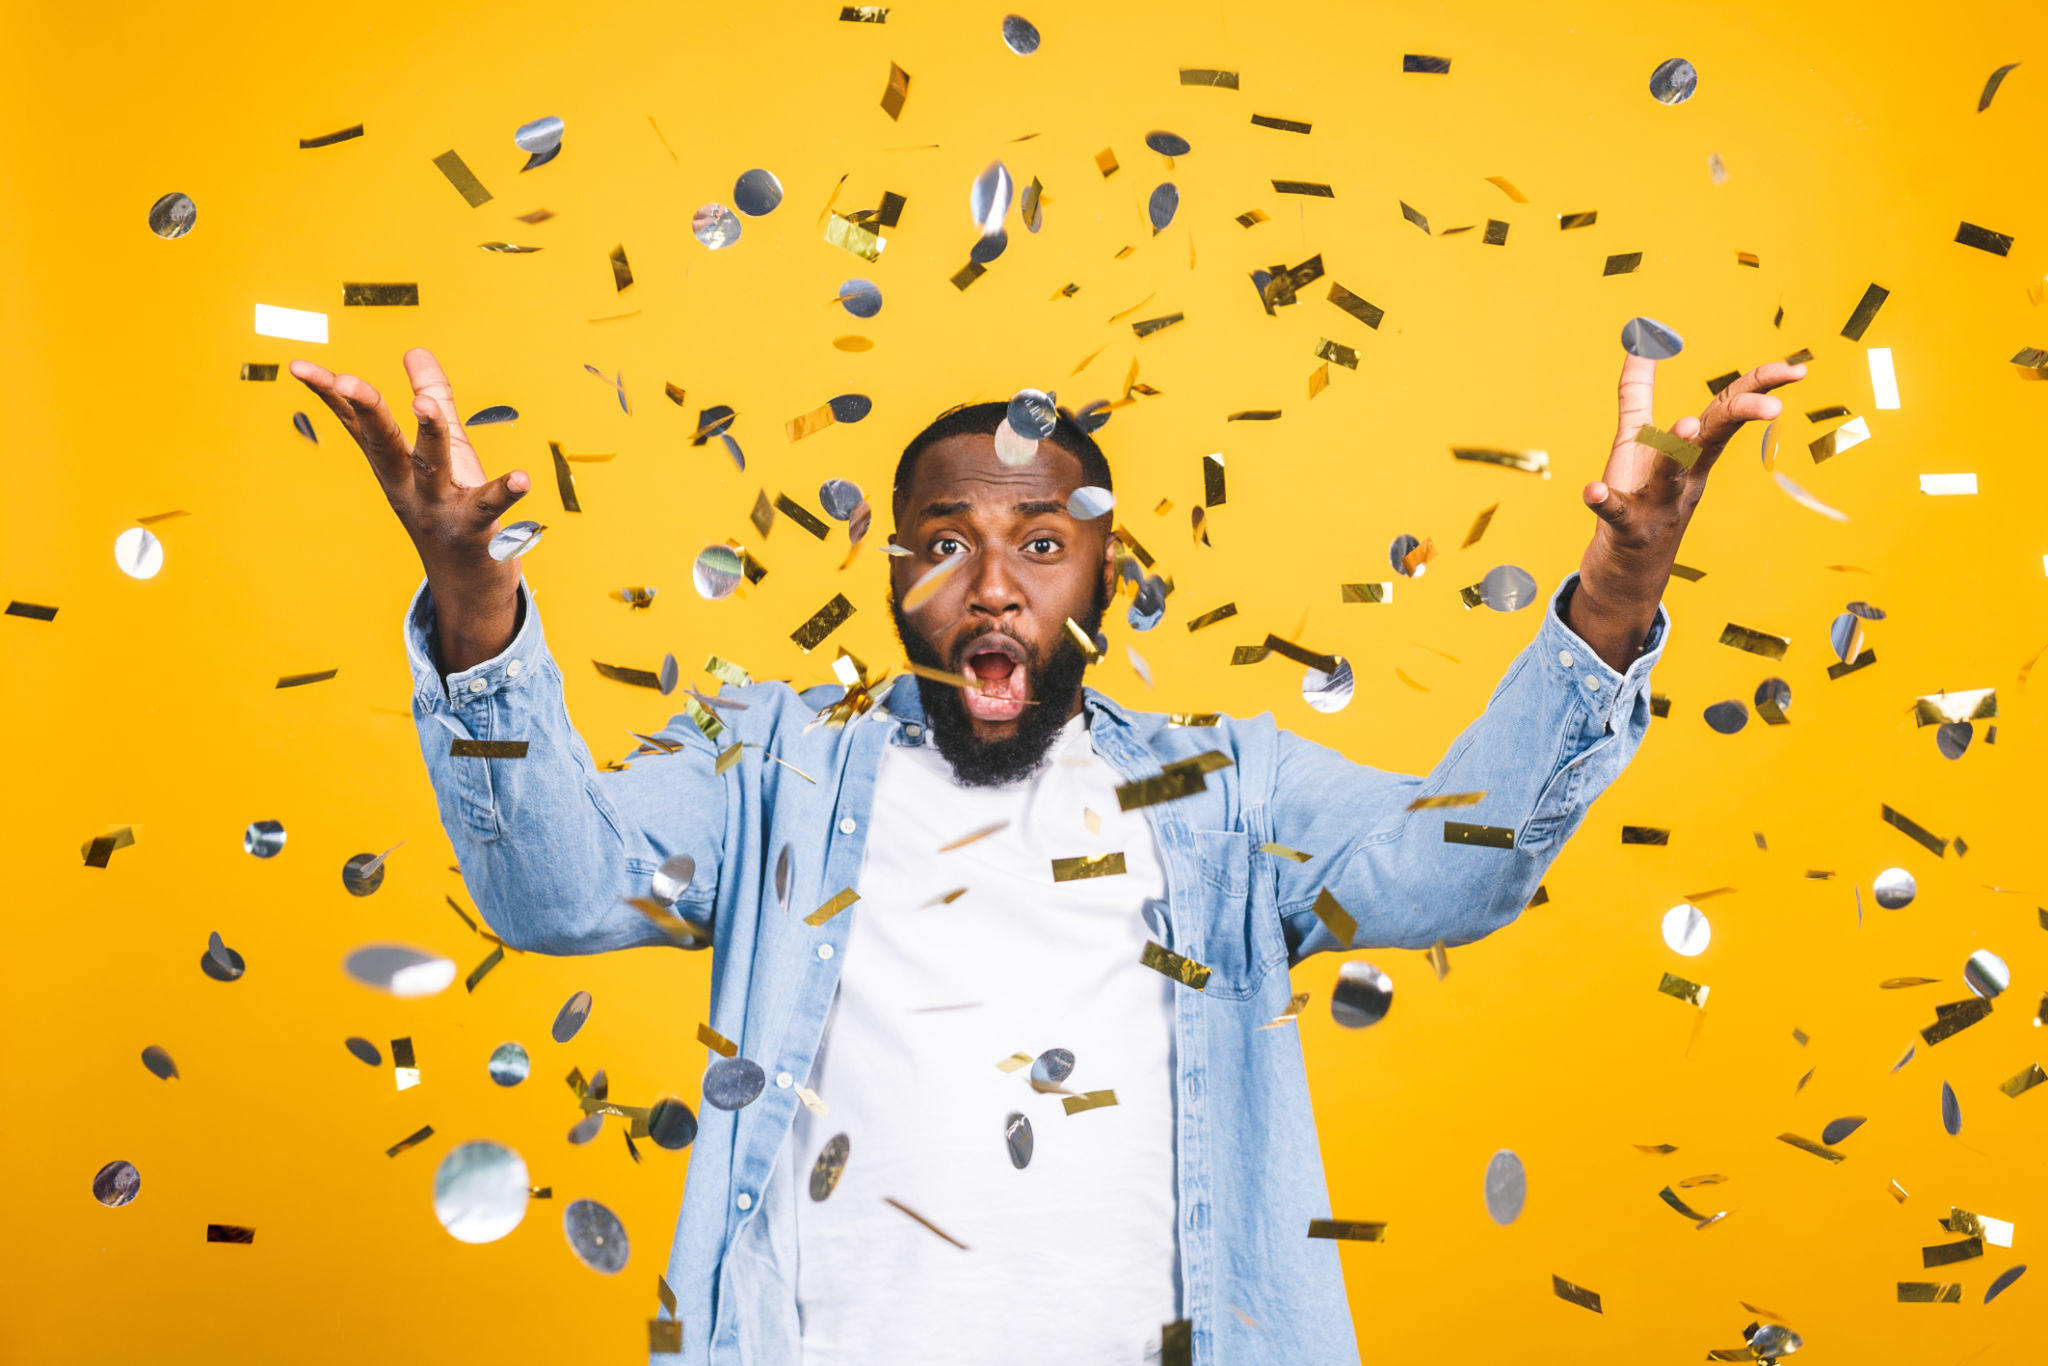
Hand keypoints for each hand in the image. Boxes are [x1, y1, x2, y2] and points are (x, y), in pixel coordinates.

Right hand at [290, 348, 530, 671]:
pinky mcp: (476, 531)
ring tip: (427, 405)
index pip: (358, 424)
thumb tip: (415, 350)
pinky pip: (491, 508)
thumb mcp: (442, 451)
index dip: (330, 394)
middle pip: (383, 444)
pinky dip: (506, 493)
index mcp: (395, 467)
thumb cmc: (454, 508)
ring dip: (429, 435)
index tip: (298, 365)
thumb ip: (432, 398)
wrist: (468, 587)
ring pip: (431, 468)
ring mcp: (440, 511)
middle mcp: (409, 488)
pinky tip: (522, 478)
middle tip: (349, 380)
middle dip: (368, 411)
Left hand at [1565, 352, 1808, 670]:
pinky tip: (1591, 490)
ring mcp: (1658, 506)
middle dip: (1740, 417)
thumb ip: (1637, 393)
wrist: (1627, 572)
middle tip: (1771, 404)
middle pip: (1714, 439)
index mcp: (1693, 452)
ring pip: (1671, 478)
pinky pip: (1616, 515)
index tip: (1798, 369)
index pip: (1729, 411)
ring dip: (1676, 453)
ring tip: (1680, 427)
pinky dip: (1604, 502)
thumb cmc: (1639, 498)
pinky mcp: (1626, 530)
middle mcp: (1684, 478)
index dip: (1761, 387)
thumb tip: (1639, 343)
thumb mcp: (1637, 442)